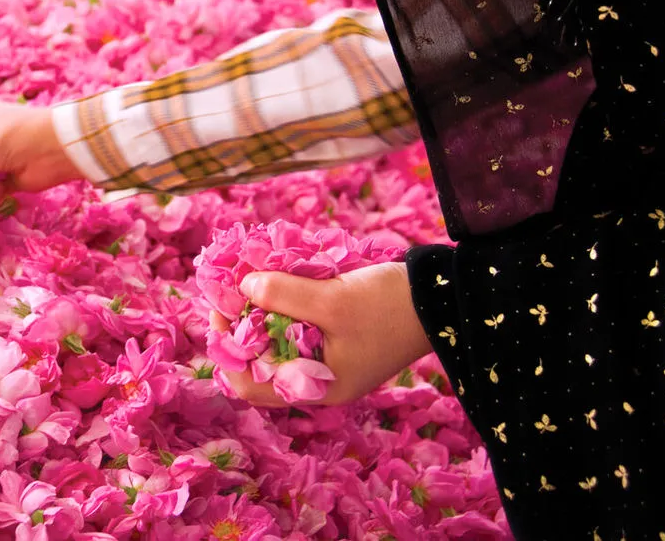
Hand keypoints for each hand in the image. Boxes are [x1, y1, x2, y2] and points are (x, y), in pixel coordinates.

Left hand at [209, 262, 431, 407]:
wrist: (445, 299)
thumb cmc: (390, 307)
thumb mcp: (333, 300)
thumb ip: (284, 295)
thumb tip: (242, 288)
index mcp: (319, 387)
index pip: (249, 384)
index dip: (225, 348)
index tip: (219, 308)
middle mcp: (321, 379)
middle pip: (260, 360)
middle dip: (241, 324)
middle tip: (231, 286)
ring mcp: (331, 357)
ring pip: (278, 340)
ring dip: (262, 311)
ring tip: (251, 276)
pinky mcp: (340, 336)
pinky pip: (299, 326)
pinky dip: (285, 304)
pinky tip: (279, 276)